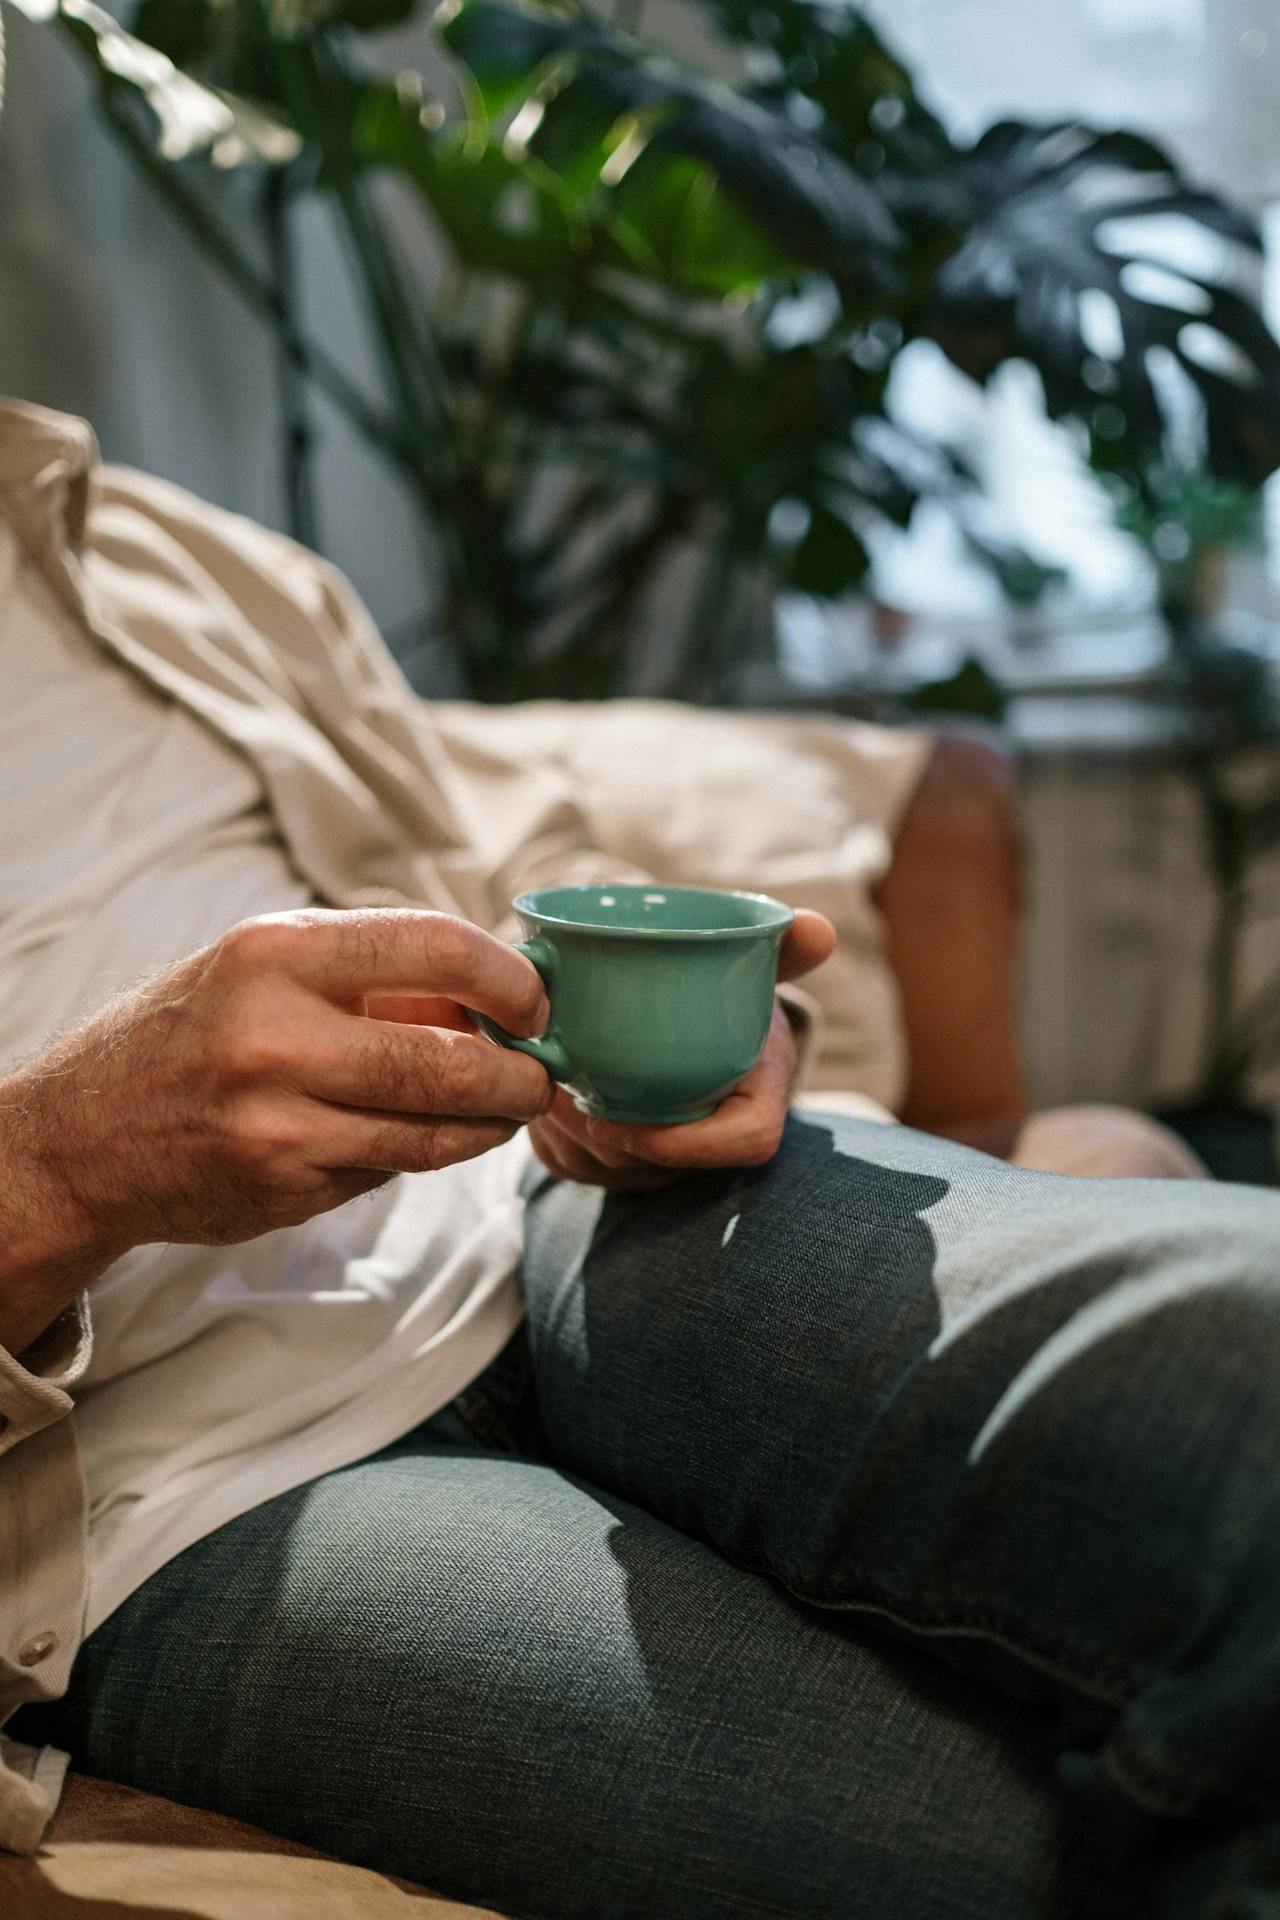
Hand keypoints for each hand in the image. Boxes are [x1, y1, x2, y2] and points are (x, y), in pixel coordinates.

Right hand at [1, 909, 554, 1344]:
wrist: (80, 1136)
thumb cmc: (190, 1031)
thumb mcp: (264, 967)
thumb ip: (371, 973)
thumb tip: (497, 990)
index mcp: (277, 952)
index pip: (437, 947)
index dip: (509, 979)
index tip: (534, 1001)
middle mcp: (275, 1036)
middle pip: (450, 1062)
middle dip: (519, 1076)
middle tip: (540, 1077)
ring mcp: (277, 1123)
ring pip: (431, 1133)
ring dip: (488, 1127)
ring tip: (505, 1111)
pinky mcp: (281, 1188)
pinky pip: (386, 1170)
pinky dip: (416, 1155)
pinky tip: (417, 1138)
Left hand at [527, 908, 835, 1191]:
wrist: (693, 1013)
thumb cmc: (721, 989)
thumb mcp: (752, 967)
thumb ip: (780, 948)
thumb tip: (819, 927)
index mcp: (761, 1096)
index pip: (749, 1141)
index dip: (686, 1144)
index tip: (621, 1118)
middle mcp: (716, 1138)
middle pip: (661, 1167)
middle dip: (600, 1140)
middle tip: (552, 1092)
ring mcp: (668, 1159)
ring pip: (614, 1173)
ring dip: (568, 1139)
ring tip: (535, 1089)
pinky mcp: (623, 1164)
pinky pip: (586, 1170)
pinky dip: (553, 1144)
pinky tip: (530, 1106)